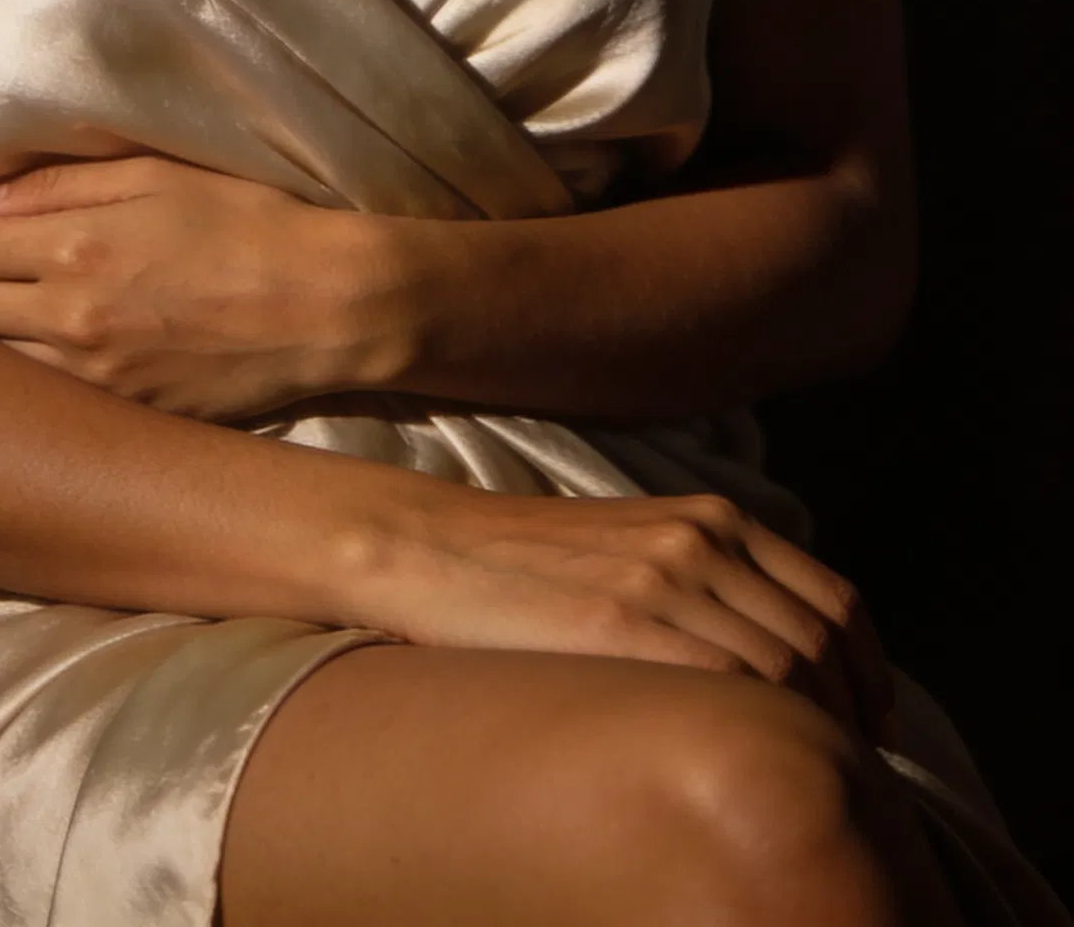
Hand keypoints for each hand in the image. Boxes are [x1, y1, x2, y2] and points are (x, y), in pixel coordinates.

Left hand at [0, 154, 393, 420]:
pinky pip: (36, 398)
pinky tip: (6, 353)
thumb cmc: (246, 220)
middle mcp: (68, 321)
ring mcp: (92, 382)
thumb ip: (58, 184)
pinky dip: (6, 374)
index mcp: (74, 248)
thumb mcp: (155, 173)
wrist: (325, 306)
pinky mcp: (120, 418)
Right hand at [359, 483, 894, 741]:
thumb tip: (777, 666)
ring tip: (803, 788)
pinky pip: (725, 684)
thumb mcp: (640, 550)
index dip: (869, 678)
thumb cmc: (531, 567)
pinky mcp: (617, 623)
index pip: (835, 604)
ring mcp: (661, 578)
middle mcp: (701, 540)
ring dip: (812, 736)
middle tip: (846, 781)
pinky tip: (748, 768)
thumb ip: (708, 585)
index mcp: (712, 519)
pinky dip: (759, 732)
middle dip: (849, 722)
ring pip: (784, 670)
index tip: (872, 734)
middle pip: (819, 647)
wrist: (433, 547)